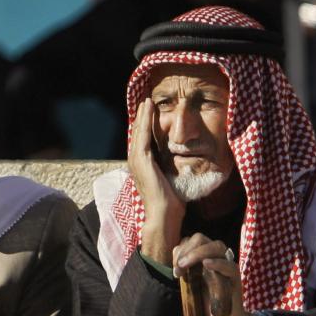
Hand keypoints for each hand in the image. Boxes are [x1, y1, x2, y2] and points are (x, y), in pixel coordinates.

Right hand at [128, 98, 184, 264]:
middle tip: (147, 101)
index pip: (142, 140)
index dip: (145, 126)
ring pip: (138, 131)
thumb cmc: (171, 201)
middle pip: (137, 133)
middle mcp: (135, 161)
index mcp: (141, 165)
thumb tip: (180, 160)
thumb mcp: (170, 178)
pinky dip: (145, 120)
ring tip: (147, 101)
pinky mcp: (141, 159)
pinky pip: (143, 135)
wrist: (164, 214)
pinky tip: (149, 109)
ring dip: (143, 114)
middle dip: (142, 117)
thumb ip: (170, 167)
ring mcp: (136, 160)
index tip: (151, 113)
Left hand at [172, 234, 273, 315]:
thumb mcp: (190, 286)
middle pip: (201, 238)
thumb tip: (176, 261)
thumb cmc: (206, 307)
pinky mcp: (235, 279)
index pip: (192, 241)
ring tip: (185, 265)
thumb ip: (185, 272)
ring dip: (197, 253)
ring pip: (216, 246)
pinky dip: (217, 263)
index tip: (175, 270)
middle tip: (179, 268)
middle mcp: (217, 259)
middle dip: (186, 250)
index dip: (180, 250)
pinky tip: (206, 264)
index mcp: (205, 258)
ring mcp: (227, 267)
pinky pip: (229, 266)